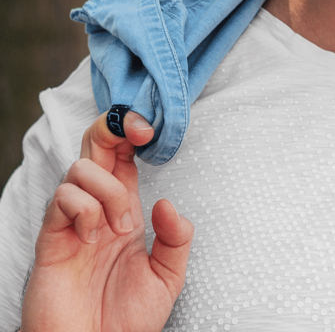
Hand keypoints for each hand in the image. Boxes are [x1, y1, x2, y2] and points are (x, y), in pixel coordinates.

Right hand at [20, 111, 193, 331]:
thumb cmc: (127, 320)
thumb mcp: (168, 276)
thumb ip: (176, 238)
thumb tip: (166, 202)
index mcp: (124, 208)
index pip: (122, 155)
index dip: (133, 132)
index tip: (152, 130)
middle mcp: (97, 208)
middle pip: (95, 146)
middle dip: (114, 128)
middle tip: (139, 136)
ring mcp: (71, 222)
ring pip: (81, 168)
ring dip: (109, 190)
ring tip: (119, 228)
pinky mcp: (51, 241)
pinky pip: (62, 200)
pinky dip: (85, 210)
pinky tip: (93, 238)